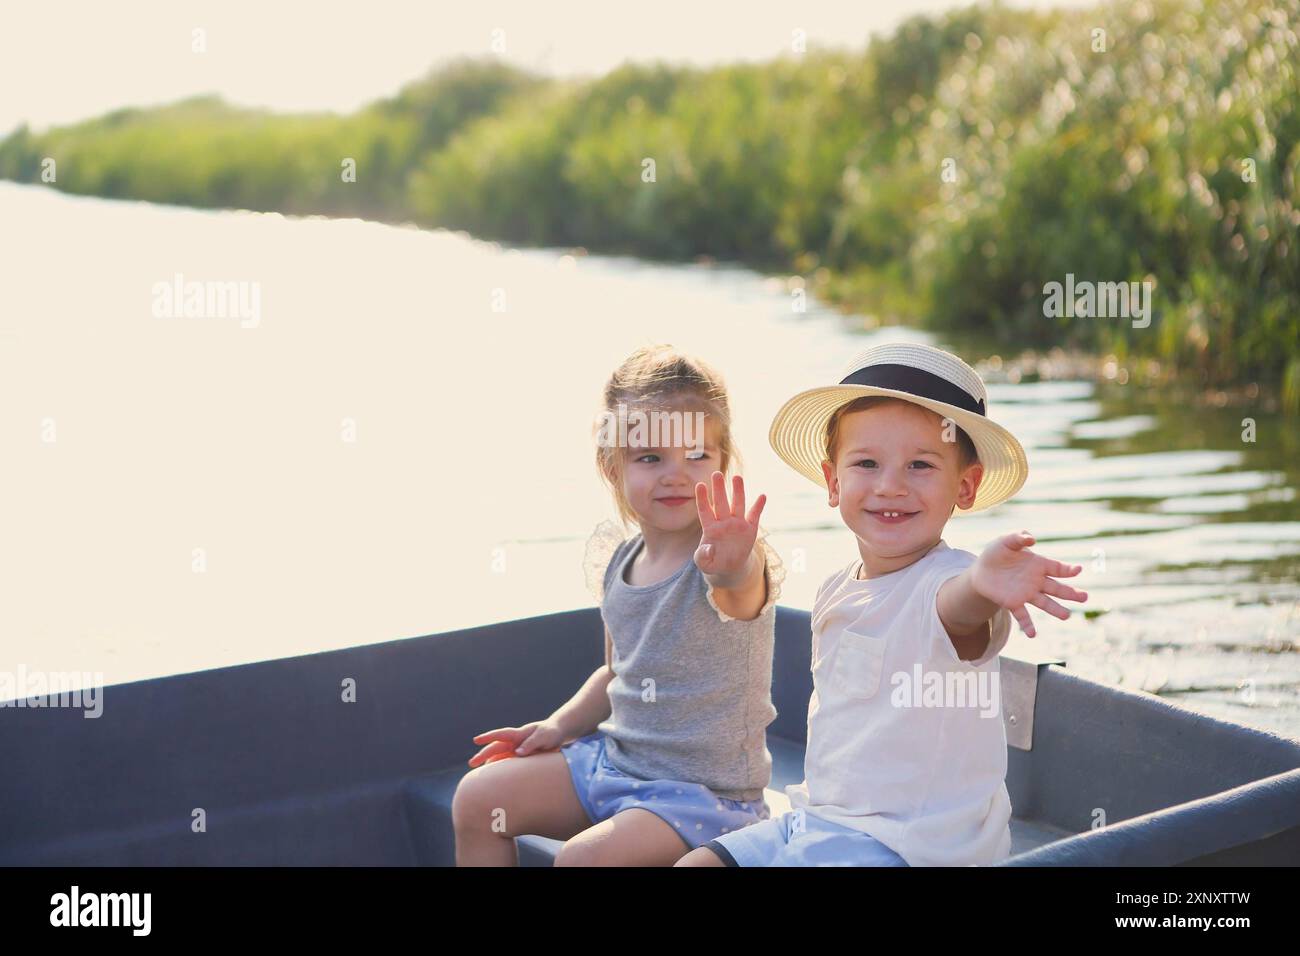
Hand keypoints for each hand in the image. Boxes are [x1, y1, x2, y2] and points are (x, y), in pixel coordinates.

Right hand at [467, 721, 566, 766]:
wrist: (558, 734)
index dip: (488, 737)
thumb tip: (517, 753)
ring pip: (499, 757)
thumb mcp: (544, 736)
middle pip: (495, 748)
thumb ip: (531, 743)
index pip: (500, 734)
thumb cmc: (551, 733)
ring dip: (490, 765)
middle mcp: (514, 742)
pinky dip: (501, 770)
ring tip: (479, 776)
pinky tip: (495, 779)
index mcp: (519, 734)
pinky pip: (508, 764)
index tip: (476, 740)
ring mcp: (516, 750)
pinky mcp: (521, 759)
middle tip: (472, 763)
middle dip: (483, 755)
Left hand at [693, 472, 766, 583]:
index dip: (702, 498)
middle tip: (716, 473)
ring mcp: (737, 524)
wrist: (729, 567)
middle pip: (721, 503)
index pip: (705, 510)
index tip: (700, 485)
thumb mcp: (704, 563)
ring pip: (737, 505)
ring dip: (738, 491)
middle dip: (719, 489)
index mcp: (710, 528)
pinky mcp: (750, 529)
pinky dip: (758, 506)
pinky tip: (762, 496)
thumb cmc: (713, 562)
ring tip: (737, 477)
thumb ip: (702, 556)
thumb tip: (708, 548)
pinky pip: (754, 516)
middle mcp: (723, 522)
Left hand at [970, 531, 1087, 637]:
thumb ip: (1018, 538)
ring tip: (1066, 616)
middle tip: (1085, 598)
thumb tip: (1031, 539)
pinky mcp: (1013, 603)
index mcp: (1039, 565)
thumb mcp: (1005, 541)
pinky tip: (1032, 634)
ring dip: (1055, 609)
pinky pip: (1023, 615)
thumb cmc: (996, 554)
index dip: (1068, 570)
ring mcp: (1026, 594)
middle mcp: (1036, 581)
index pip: (1057, 568)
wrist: (981, 571)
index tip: (1078, 570)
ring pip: (1045, 603)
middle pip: (1057, 588)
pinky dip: (1028, 625)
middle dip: (1071, 593)